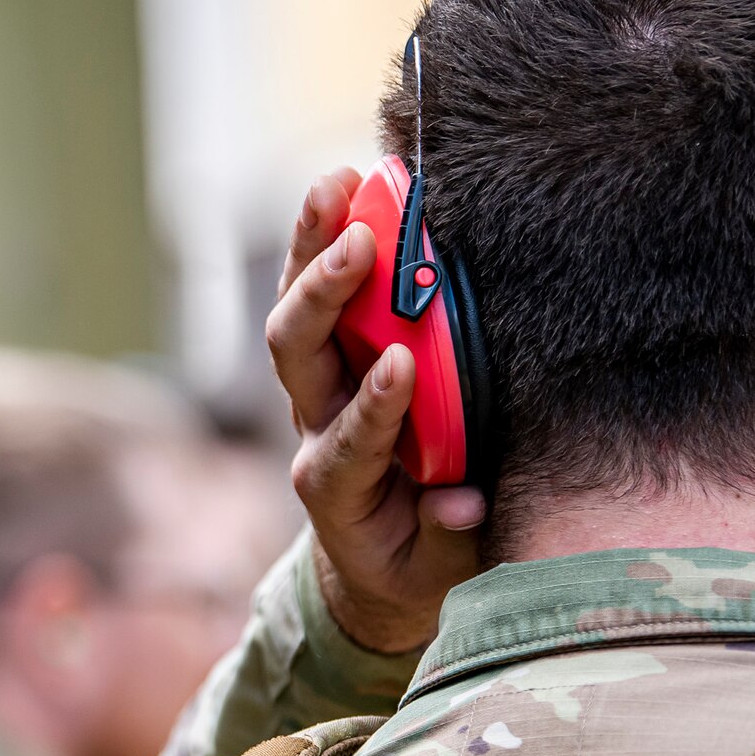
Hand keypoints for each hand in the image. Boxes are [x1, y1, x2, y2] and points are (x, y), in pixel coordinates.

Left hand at [264, 168, 486, 652]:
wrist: (374, 564)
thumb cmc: (418, 561)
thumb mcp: (441, 571)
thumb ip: (450, 538)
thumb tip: (458, 502)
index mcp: (338, 487)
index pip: (350, 439)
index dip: (375, 405)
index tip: (403, 364)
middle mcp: (314, 428)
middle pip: (296, 356)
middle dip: (324, 297)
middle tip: (360, 244)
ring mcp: (315, 388)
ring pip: (296, 312)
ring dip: (312, 246)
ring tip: (338, 184)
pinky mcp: (326, 358)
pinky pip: (315, 293)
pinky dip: (322, 239)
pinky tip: (345, 185)